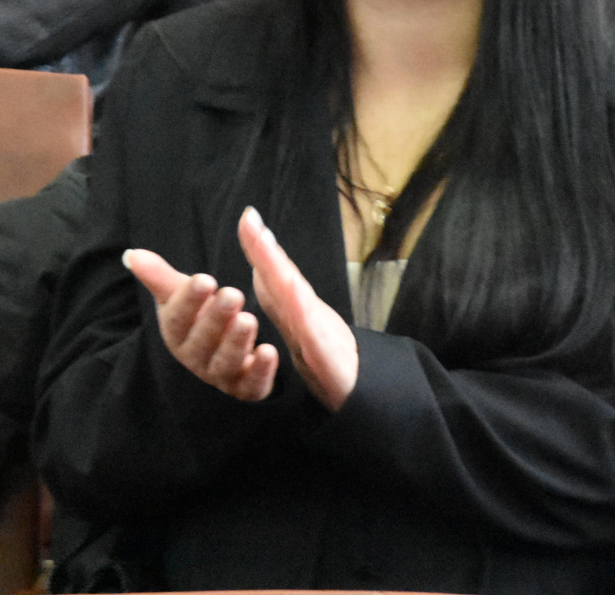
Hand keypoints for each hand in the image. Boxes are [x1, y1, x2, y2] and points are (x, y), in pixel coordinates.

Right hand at [124, 246, 278, 401]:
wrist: (222, 346)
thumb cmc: (198, 313)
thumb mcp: (180, 293)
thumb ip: (159, 275)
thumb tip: (132, 255)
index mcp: (176, 333)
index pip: (178, 318)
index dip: (190, 300)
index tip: (204, 280)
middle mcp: (195, 357)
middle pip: (202, 341)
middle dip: (216, 318)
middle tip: (232, 294)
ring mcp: (219, 375)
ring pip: (225, 363)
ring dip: (237, 343)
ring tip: (248, 320)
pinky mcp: (245, 387)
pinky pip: (251, 385)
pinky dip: (261, 371)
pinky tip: (269, 352)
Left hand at [239, 206, 358, 409]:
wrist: (368, 396)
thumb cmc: (332, 363)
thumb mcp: (299, 329)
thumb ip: (280, 300)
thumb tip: (259, 268)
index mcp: (299, 310)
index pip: (276, 275)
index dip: (260, 248)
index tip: (246, 217)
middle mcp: (310, 315)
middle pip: (286, 278)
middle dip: (266, 249)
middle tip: (249, 220)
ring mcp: (321, 334)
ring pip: (298, 298)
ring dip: (281, 271)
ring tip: (263, 246)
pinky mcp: (330, 359)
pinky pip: (314, 334)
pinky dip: (303, 312)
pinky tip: (291, 292)